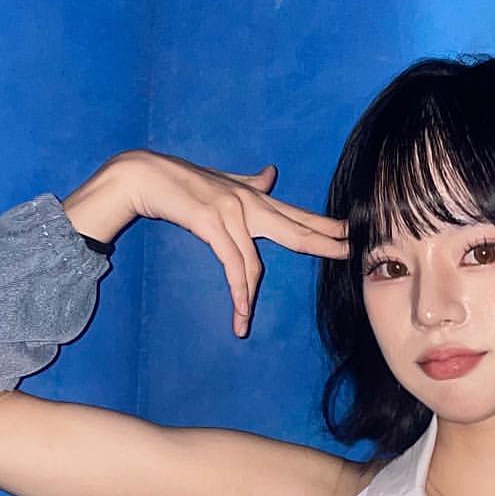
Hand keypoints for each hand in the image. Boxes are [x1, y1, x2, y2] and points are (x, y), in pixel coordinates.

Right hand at [119, 148, 349, 337]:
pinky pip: (230, 265)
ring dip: (250, 297)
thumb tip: (272, 173)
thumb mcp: (222, 182)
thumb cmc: (182, 183)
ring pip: (254, 262)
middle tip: (348, 253)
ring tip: (247, 321)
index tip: (351, 233)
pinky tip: (238, 312)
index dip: (324, 225)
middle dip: (322, 242)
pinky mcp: (211, 223)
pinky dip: (235, 291)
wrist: (144, 174)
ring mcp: (231, 213)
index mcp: (254, 198)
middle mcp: (248, 203)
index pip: (297, 214)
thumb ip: (250, 183)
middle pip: (294, 229)